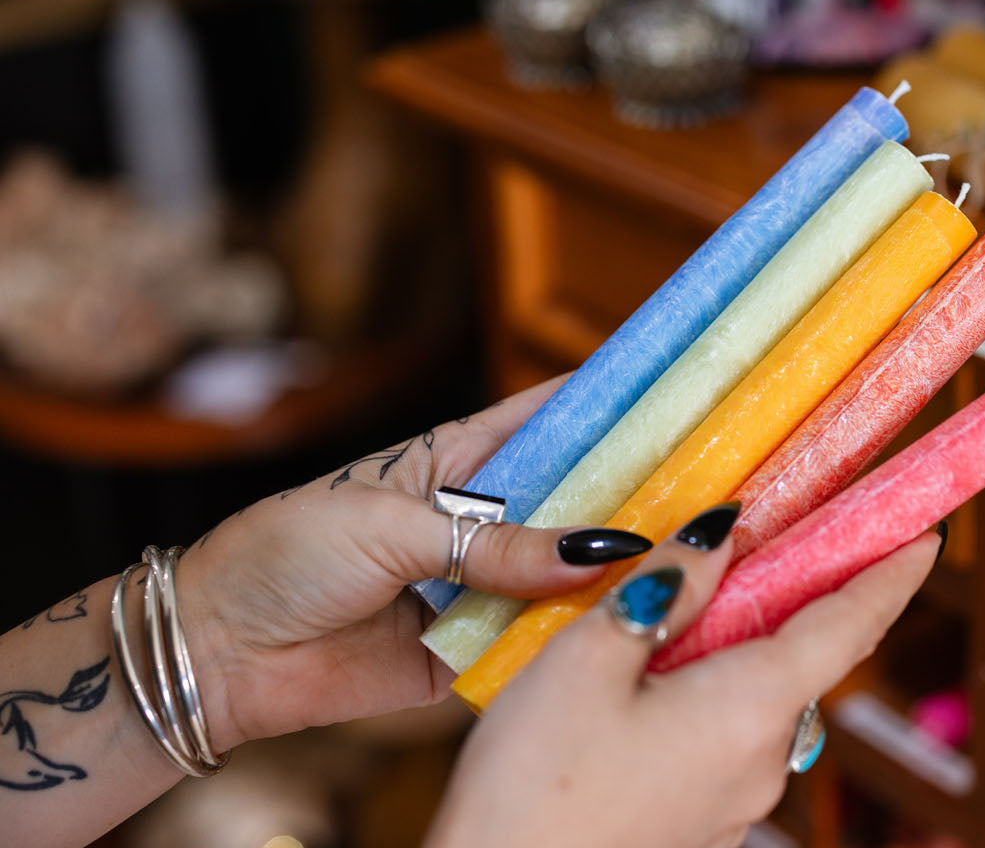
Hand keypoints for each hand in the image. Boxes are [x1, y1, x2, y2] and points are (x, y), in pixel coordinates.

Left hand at [175, 375, 652, 751]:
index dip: (617, 401)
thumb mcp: (392, 528)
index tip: (685, 386)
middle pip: (580, 500)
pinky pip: (541, 642)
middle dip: (639, 494)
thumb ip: (495, 544)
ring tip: (691, 557)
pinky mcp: (477, 650)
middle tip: (712, 487)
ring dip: (616, 571)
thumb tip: (595, 555)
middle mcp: (486, 517)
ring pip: (570, 573)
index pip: (555, 416)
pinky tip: (633, 625)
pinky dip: (578, 638)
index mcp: (462, 458)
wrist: (220, 650)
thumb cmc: (289, 553)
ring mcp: (486, 584)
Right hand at [426, 505, 940, 847]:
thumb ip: (666, 587)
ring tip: (693, 595)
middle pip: (802, 656)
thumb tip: (724, 530)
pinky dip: (715, 688)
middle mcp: (762, 758)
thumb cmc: (533, 786)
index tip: (923, 537)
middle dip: (798, 595)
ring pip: (759, 696)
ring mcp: (735, 799)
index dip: (889, 573)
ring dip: (745, 642)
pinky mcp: (702, 821)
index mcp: (750, 707)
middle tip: (782, 534)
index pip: (848, 625)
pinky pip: (727, 735)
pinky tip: (659, 672)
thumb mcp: (588, 658)